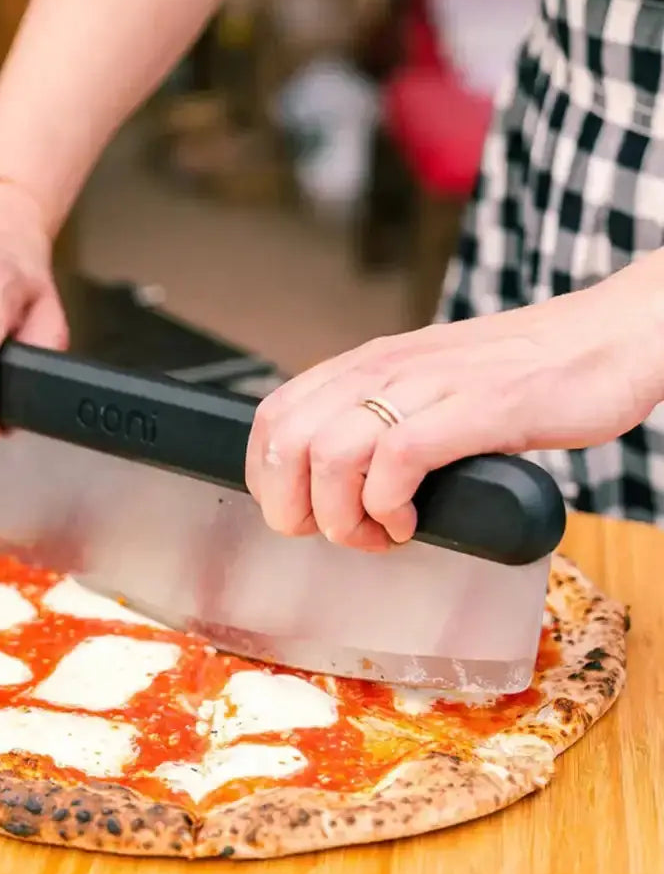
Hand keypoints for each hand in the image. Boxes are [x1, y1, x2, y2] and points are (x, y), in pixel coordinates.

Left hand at [244, 273, 663, 550]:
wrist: (607, 340)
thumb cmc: (516, 376)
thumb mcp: (426, 391)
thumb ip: (379, 422)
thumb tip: (332, 482)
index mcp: (367, 365)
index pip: (273, 417)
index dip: (266, 478)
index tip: (297, 514)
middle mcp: (386, 368)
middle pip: (288, 441)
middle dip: (294, 507)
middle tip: (332, 533)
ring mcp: (430, 385)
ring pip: (332, 454)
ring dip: (343, 516)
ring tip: (379, 533)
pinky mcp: (478, 408)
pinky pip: (398, 460)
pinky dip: (390, 506)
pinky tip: (411, 521)